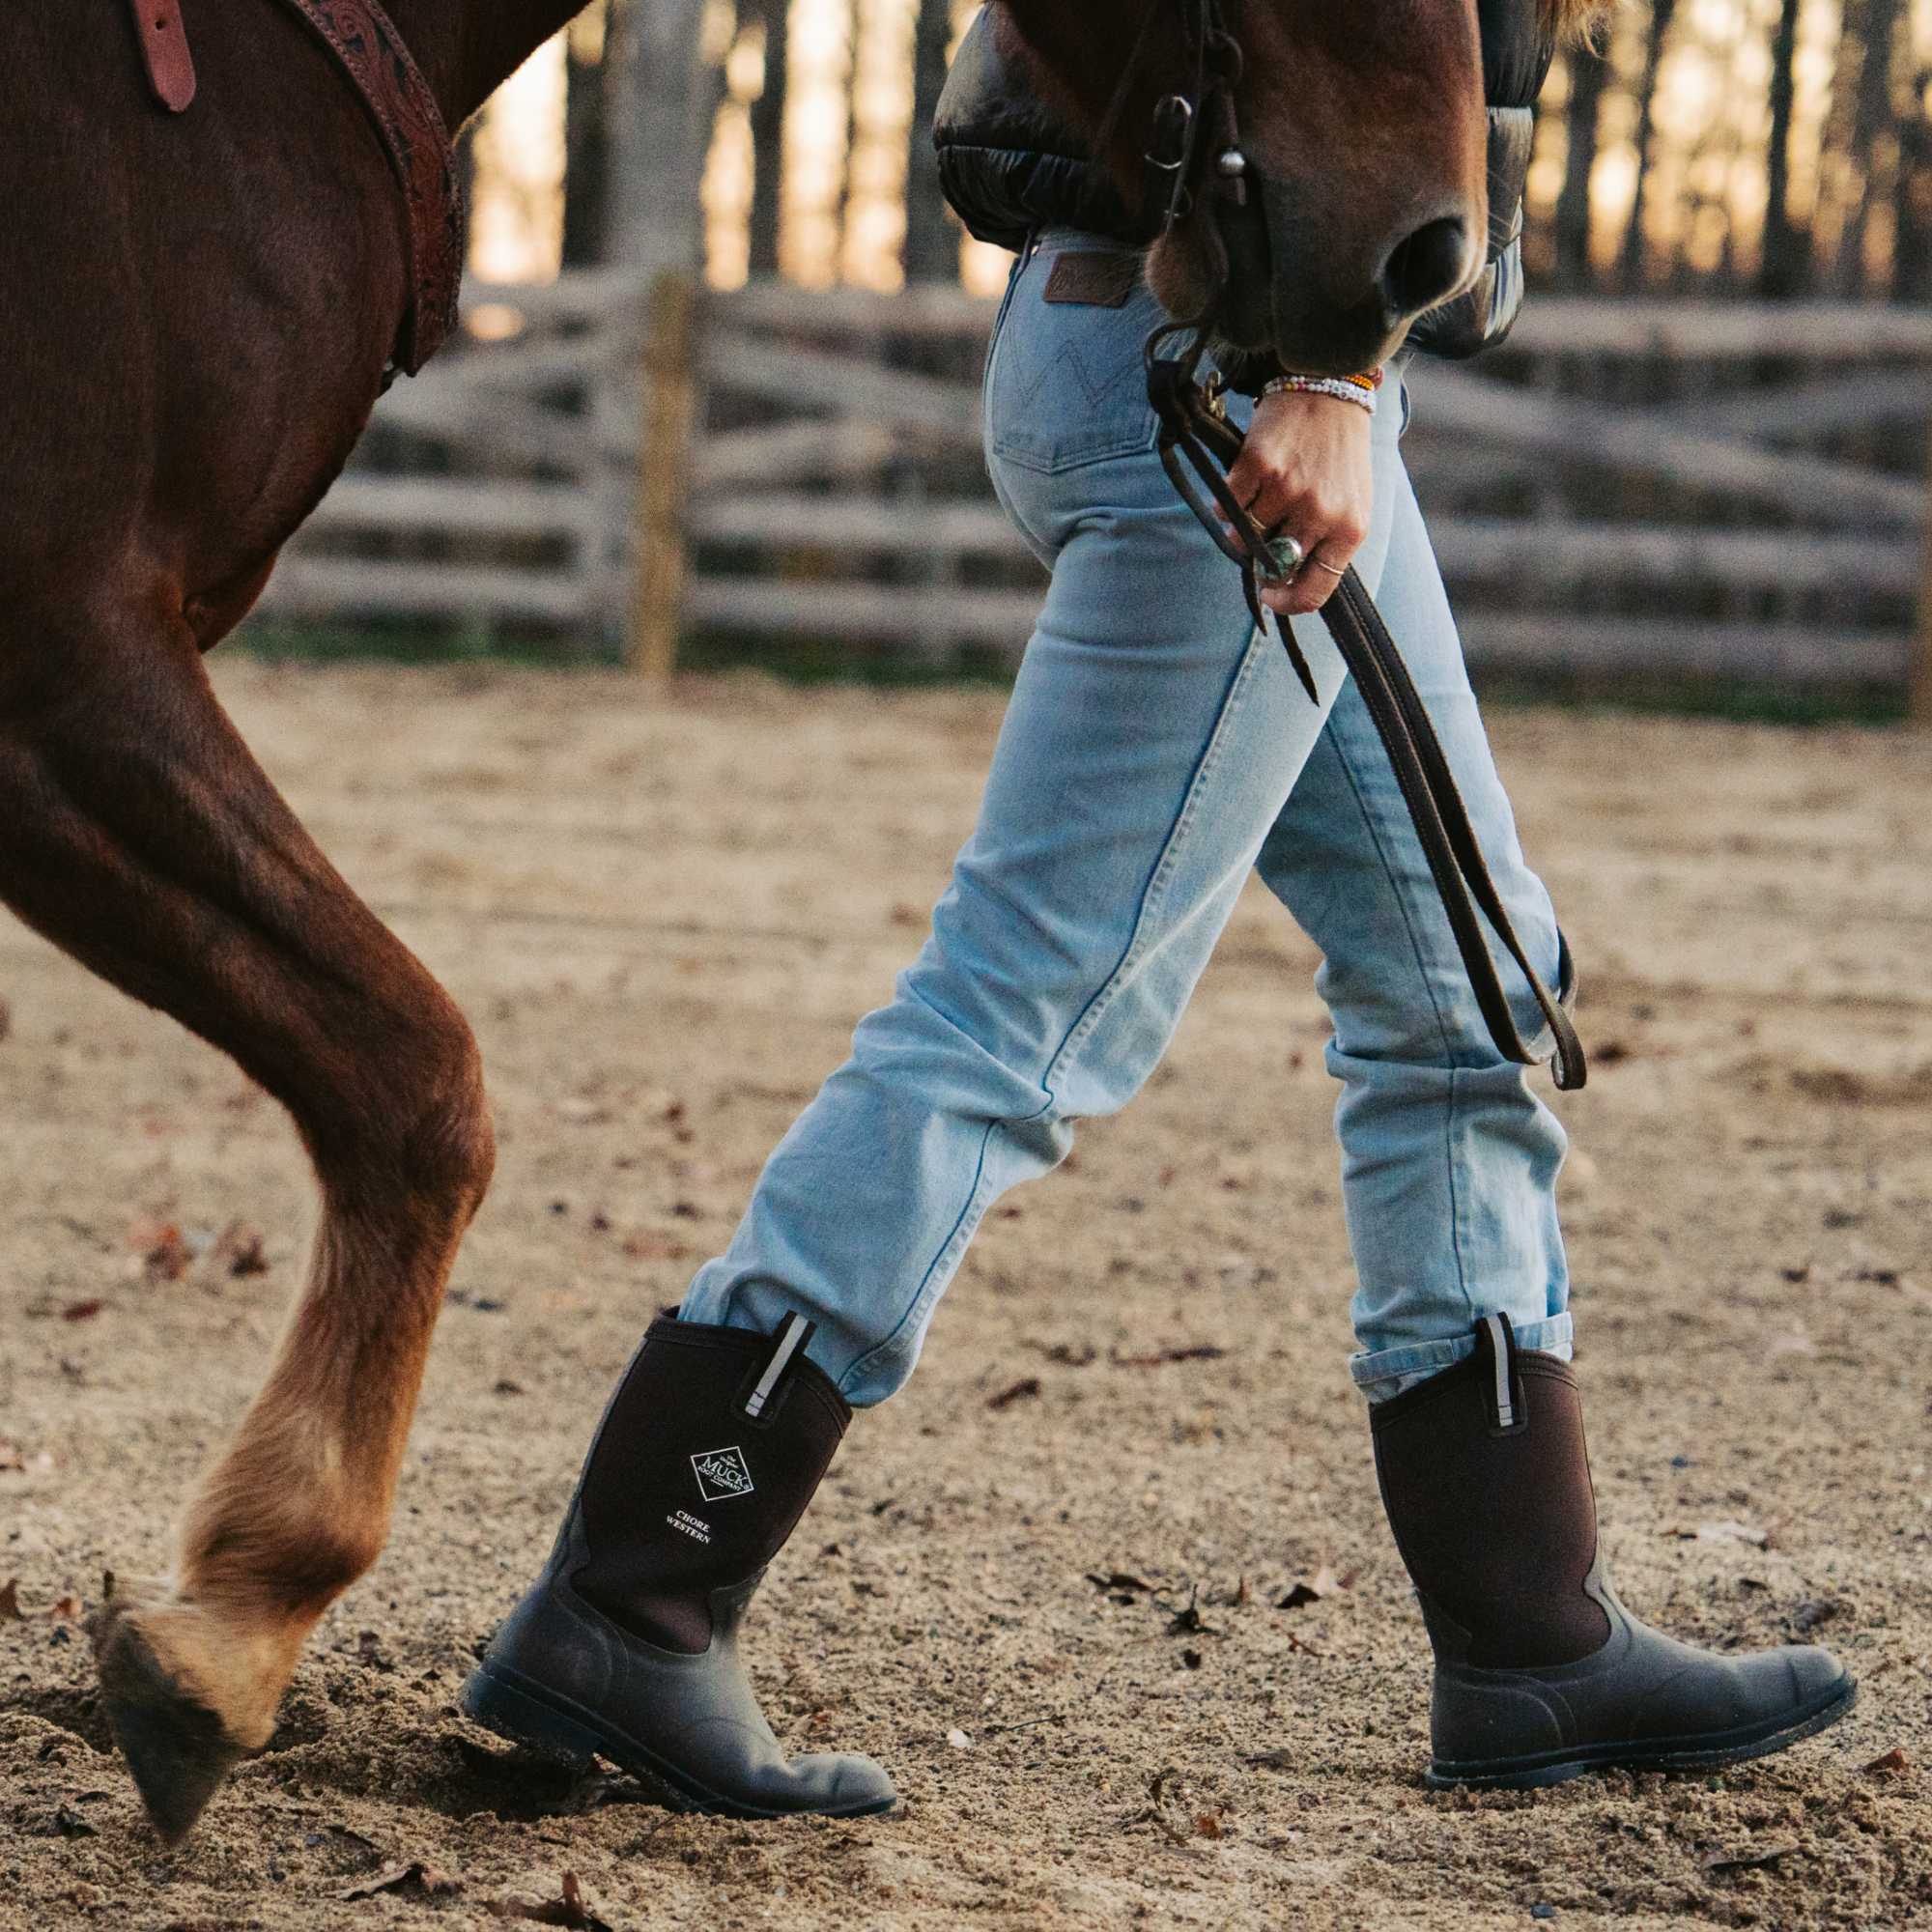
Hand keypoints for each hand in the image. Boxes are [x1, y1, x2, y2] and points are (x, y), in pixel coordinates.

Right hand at [1224, 388, 1373, 615]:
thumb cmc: (1340, 453)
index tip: (1270, 595)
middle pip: (1273, 566)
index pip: (1315, 592)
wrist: (1330, 388)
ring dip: (1243, 527)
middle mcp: (1320, 513)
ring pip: (1245, 537)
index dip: (1287, 602)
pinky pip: (1228, 507)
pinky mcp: (1258, 466)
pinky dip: (1229, 503)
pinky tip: (1243, 485)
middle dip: (1262, 561)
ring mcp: (1288, 489)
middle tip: (1261, 543)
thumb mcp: (1352, 502)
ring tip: (1256, 503)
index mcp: (1350, 529)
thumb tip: (1285, 581)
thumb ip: (1327, 545)